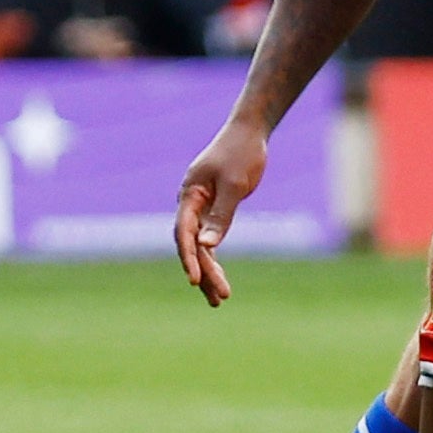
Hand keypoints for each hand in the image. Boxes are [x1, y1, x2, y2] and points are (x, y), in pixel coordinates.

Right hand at [175, 118, 270, 305]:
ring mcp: (199, 208)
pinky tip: (218, 278)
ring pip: (200, 246)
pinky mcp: (212, 210)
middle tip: (220, 298)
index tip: (193, 281)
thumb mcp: (234, 185)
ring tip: (220, 299)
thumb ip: (221, 215)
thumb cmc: (242, 154)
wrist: (249, 133)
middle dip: (204, 272)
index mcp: (189, 195)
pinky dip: (214, 258)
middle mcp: (190, 204)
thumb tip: (207, 245)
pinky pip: (209, 239)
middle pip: (192, 244)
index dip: (189, 258)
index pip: (184, 233)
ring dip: (209, 271)